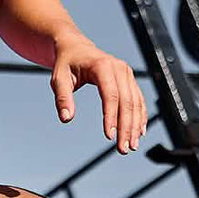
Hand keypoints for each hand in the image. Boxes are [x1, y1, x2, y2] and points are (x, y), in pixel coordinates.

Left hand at [50, 33, 147, 153]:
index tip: (109, 136)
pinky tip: (139, 133)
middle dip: (126, 127)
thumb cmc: (66, 63)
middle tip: (123, 149)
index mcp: (103, 66)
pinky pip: (138, 100)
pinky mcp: (129, 80)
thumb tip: (66, 118)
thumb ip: (62, 98)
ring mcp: (127, 74)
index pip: (111, 95)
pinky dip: (139, 117)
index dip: (111, 117)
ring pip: (135, 103)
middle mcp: (119, 69)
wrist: (76, 47)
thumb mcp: (59, 79)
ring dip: (135, 126)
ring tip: (131, 146)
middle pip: (127, 102)